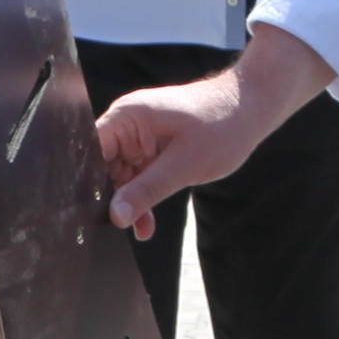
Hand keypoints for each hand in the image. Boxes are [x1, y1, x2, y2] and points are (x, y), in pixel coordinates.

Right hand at [92, 28, 327, 233]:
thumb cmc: (222, 124)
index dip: (86, 183)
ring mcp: (140, 138)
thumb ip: (146, 190)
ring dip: (129, 203)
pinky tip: (147, 224)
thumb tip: (115, 215)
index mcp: (127, 117)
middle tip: (118, 228)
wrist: (252, 108)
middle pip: (101, 168)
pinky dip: (143, 198)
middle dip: (109, 198)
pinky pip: (138, 178)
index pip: (90, 152)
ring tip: (141, 230)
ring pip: (120, 177)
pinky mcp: (154, 149)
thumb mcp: (184, 165)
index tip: (89, 213)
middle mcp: (128, 125)